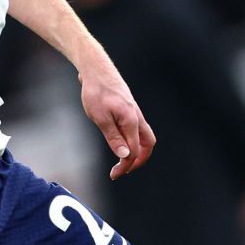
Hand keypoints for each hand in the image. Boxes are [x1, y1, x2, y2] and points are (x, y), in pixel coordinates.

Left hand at [80, 64, 156, 179]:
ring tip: (122, 159)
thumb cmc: (96, 92)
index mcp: (131, 121)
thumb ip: (113, 137)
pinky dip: (132, 140)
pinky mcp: (129, 109)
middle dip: (137, 161)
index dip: (126, 165)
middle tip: (122, 170)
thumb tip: (125, 156)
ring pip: (144, 136)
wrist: (96, 69)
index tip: (114, 174)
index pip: (135, 150)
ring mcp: (135, 112)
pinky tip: (119, 142)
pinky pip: (137, 129)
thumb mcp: (100, 117)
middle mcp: (137, 117)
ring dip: (137, 150)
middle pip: (148, 144)